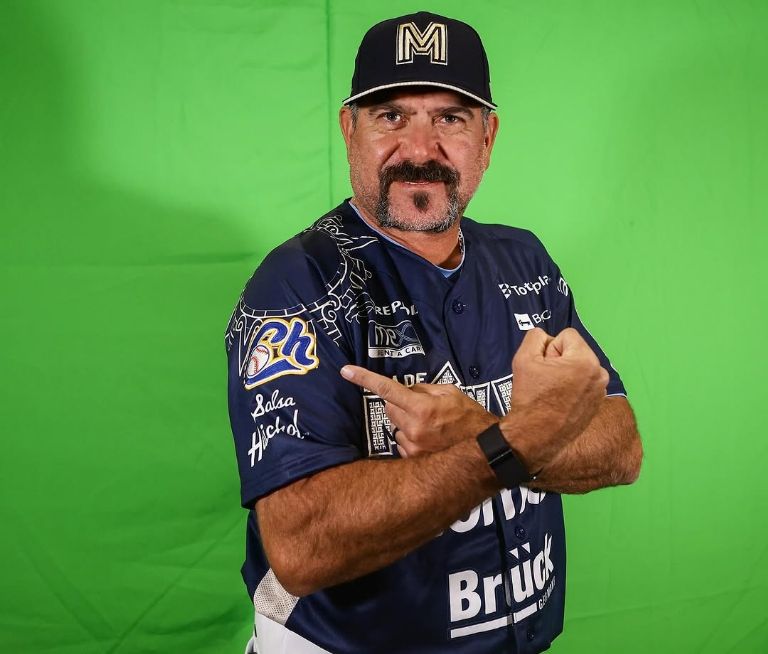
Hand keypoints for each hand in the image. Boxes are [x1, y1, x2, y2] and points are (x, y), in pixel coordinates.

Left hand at [340, 366, 496, 456]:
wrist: (485, 449)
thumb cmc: (470, 417)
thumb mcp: (451, 393)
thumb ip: (426, 389)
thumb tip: (408, 389)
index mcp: (421, 407)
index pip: (387, 389)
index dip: (364, 379)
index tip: (346, 371)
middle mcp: (412, 427)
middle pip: (389, 408)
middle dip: (399, 404)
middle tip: (419, 406)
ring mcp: (411, 446)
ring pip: (395, 426)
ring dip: (406, 422)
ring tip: (430, 427)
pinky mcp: (413, 459)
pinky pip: (401, 443)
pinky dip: (410, 438)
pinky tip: (429, 440)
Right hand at [503, 328, 608, 472]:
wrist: (535, 437)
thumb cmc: (530, 398)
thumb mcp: (523, 358)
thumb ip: (535, 337)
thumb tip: (545, 337)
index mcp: (586, 361)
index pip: (566, 336)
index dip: (549, 349)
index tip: (543, 368)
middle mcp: (600, 373)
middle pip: (575, 350)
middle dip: (559, 359)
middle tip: (546, 380)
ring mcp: (602, 390)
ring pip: (579, 366)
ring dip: (565, 372)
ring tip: (552, 391)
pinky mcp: (599, 402)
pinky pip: (583, 382)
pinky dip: (572, 386)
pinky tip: (560, 400)